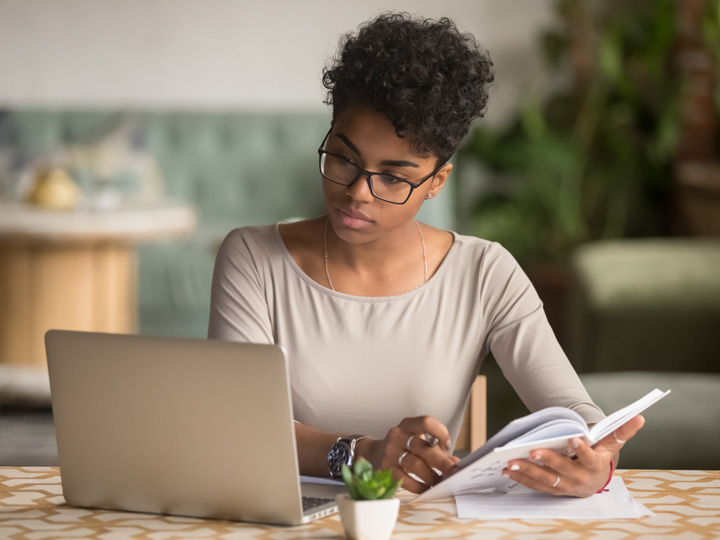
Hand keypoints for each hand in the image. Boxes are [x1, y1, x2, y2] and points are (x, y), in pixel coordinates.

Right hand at [357, 416, 460, 493]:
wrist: (372, 454)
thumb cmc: (401, 447)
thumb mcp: (415, 440)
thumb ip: (435, 449)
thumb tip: (454, 462)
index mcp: (408, 425)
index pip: (426, 422)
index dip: (440, 432)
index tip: (447, 446)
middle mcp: (397, 435)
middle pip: (423, 447)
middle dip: (442, 462)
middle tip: (454, 473)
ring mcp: (390, 452)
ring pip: (415, 465)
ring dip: (432, 476)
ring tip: (441, 483)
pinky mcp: (385, 469)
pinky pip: (405, 480)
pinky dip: (419, 486)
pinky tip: (427, 488)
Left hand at [501, 415, 644, 496]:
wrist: (594, 480)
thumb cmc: (601, 456)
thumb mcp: (611, 444)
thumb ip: (622, 431)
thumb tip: (640, 417)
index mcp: (595, 466)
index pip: (590, 458)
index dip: (582, 449)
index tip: (574, 438)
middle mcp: (580, 479)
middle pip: (563, 470)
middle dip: (547, 461)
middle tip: (532, 451)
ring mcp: (565, 486)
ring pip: (546, 480)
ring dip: (528, 471)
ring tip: (512, 462)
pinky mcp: (552, 489)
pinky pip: (535, 485)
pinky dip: (521, 478)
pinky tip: (507, 470)